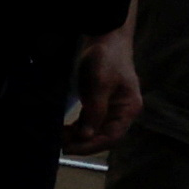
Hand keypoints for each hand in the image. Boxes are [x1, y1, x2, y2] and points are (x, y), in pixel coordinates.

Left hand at [64, 23, 139, 155]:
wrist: (106, 39)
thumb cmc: (107, 60)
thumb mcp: (100, 84)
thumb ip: (95, 110)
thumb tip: (86, 136)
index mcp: (129, 109)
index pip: (112, 136)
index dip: (91, 146)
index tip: (69, 148)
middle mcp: (123, 113)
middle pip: (104, 137)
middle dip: (83, 143)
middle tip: (59, 144)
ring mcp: (112, 109)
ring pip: (96, 132)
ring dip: (78, 138)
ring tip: (59, 137)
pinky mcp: (101, 105)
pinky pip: (90, 123)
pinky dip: (78, 129)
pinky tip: (64, 130)